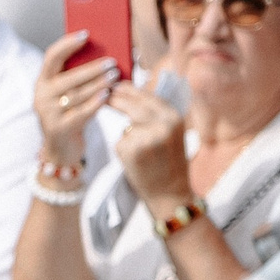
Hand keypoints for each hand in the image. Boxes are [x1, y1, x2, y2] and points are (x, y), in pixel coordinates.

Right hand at [33, 30, 115, 166]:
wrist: (60, 148)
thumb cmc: (70, 113)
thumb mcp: (68, 94)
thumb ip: (77, 76)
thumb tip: (103, 55)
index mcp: (42, 81)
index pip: (52, 56)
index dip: (68, 44)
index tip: (86, 34)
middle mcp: (41, 96)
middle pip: (68, 77)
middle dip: (91, 68)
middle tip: (111, 62)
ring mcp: (48, 113)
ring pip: (76, 95)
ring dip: (97, 84)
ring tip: (114, 77)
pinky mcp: (59, 129)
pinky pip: (80, 113)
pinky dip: (94, 103)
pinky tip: (107, 95)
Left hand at [107, 81, 190, 211]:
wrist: (170, 194)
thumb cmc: (169, 163)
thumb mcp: (171, 133)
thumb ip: (156, 114)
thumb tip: (131, 93)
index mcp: (174, 117)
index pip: (147, 96)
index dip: (130, 90)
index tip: (117, 86)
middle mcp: (163, 124)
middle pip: (132, 104)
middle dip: (117, 99)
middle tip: (105, 97)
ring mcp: (147, 136)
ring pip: (126, 123)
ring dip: (126, 131)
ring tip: (138, 149)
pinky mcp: (132, 150)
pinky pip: (121, 141)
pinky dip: (123, 148)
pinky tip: (135, 161)